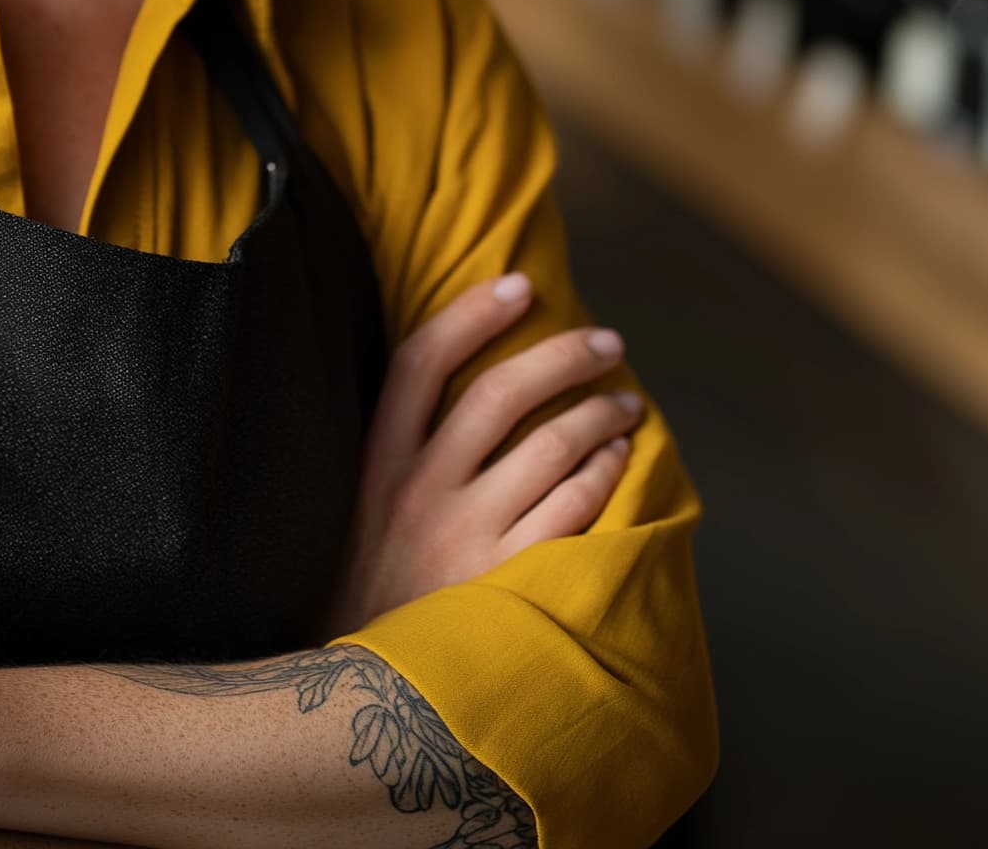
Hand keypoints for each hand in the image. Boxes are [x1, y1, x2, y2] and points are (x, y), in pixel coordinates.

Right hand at [318, 274, 641, 637]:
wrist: (366, 702)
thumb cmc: (373, 595)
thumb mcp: (362, 515)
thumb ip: (405, 458)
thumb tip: (464, 388)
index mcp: (377, 466)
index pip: (418, 363)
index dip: (470, 314)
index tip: (518, 284)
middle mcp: (419, 492)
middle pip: (499, 393)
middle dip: (562, 355)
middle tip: (605, 340)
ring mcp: (465, 540)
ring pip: (550, 448)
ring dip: (600, 415)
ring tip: (624, 404)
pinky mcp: (507, 585)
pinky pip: (575, 511)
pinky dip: (606, 476)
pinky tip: (620, 464)